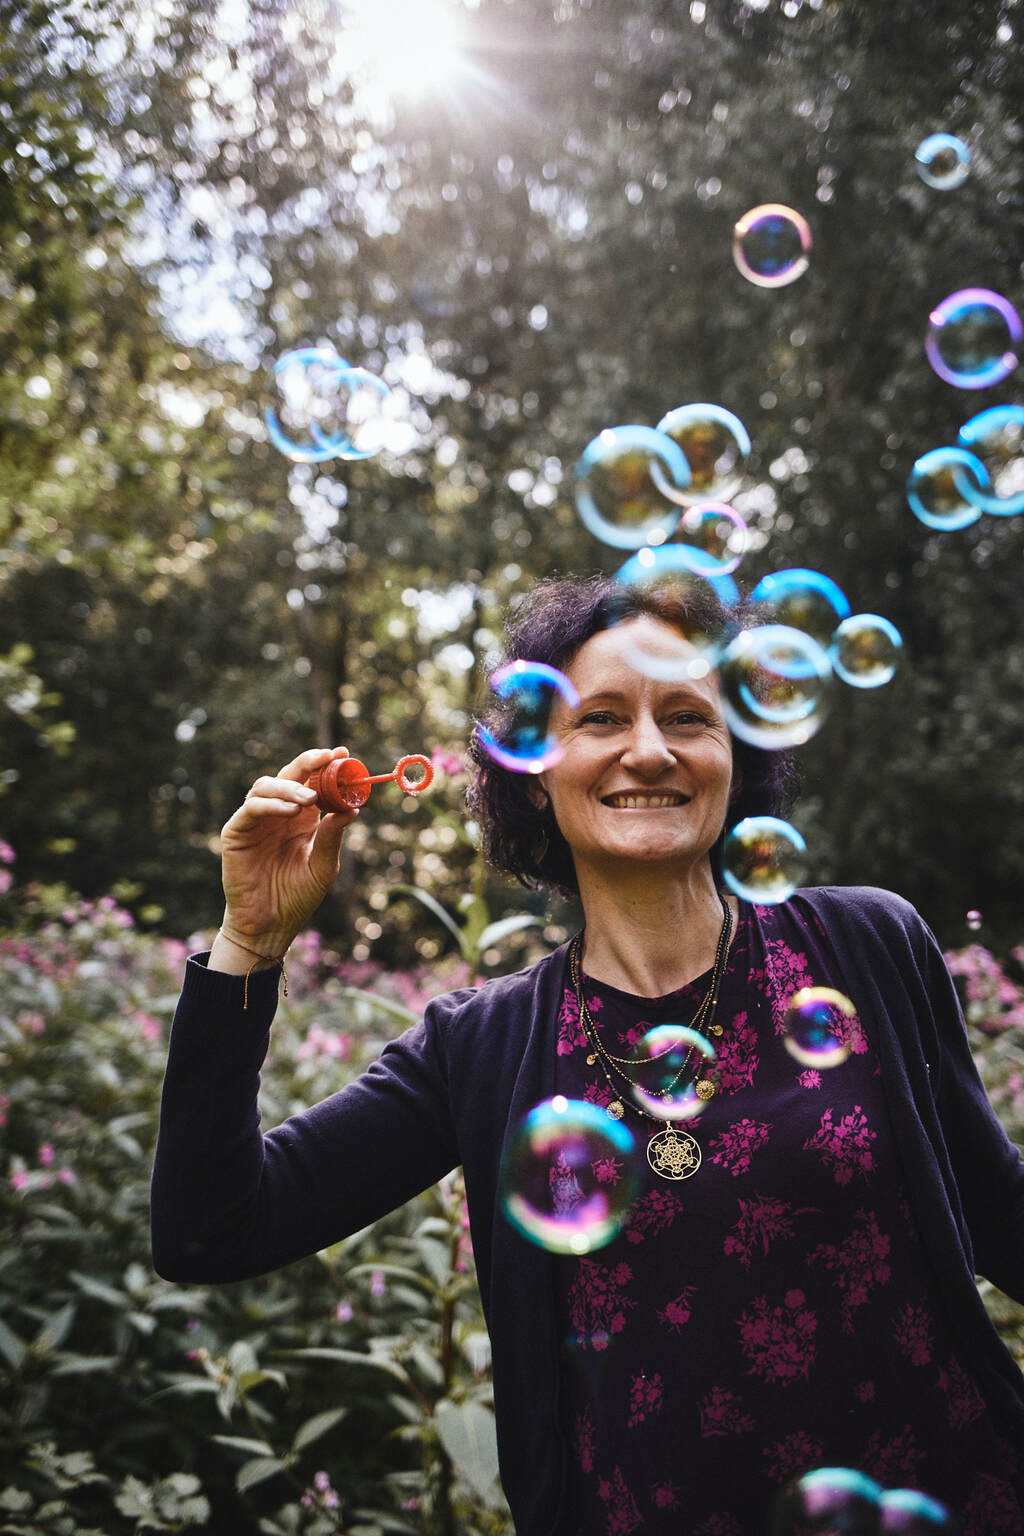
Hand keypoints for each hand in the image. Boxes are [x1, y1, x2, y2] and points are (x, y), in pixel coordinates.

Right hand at [215, 746, 356, 956]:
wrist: (270, 925)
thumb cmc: (297, 896)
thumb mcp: (323, 866)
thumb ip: (333, 837)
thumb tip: (352, 808)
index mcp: (302, 818)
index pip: (312, 782)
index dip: (326, 765)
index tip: (344, 754)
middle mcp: (278, 814)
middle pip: (289, 775)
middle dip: (308, 762)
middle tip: (327, 757)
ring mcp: (256, 821)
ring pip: (267, 786)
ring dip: (291, 786)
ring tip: (311, 798)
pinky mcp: (236, 832)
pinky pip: (251, 809)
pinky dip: (271, 804)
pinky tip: (290, 811)